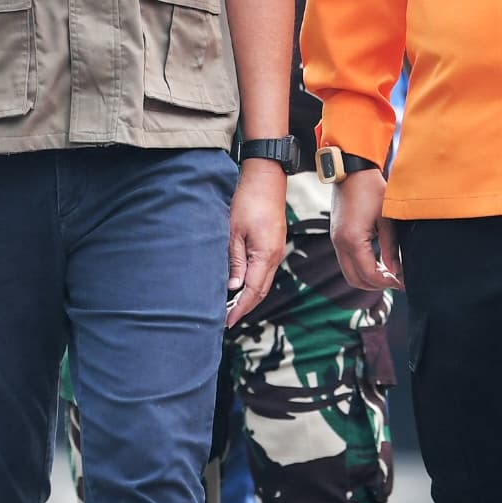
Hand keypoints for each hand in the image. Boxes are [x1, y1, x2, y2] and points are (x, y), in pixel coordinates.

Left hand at [227, 162, 286, 323]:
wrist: (266, 180)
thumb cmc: (247, 202)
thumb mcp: (234, 232)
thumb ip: (235, 261)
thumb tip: (233, 287)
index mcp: (265, 255)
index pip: (253, 291)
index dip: (240, 309)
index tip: (227, 322)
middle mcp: (274, 256)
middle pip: (261, 291)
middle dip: (244, 308)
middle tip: (226, 320)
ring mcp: (276, 251)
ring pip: (263, 282)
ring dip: (248, 297)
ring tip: (230, 307)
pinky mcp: (273, 245)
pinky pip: (264, 271)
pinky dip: (253, 284)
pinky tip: (240, 285)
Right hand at [330, 164, 402, 298]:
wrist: (351, 170)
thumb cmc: (371, 190)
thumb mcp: (387, 219)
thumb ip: (390, 247)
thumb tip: (396, 270)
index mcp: (353, 240)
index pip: (369, 275)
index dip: (386, 282)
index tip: (401, 282)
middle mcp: (340, 244)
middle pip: (355, 280)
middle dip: (376, 285)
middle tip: (395, 280)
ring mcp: (335, 240)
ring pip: (349, 273)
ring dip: (367, 277)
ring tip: (388, 273)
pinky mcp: (336, 236)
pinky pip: (346, 261)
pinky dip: (360, 267)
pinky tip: (377, 262)